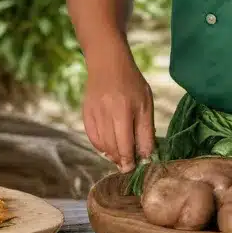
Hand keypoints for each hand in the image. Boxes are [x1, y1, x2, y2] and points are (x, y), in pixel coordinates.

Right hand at [82, 49, 154, 172]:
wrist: (107, 63)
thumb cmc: (131, 83)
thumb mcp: (145, 104)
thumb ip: (145, 131)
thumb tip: (145, 156)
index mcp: (123, 111)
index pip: (125, 145)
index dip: (129, 160)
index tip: (133, 168)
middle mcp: (105, 114)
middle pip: (112, 147)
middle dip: (121, 160)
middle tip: (128, 165)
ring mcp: (93, 114)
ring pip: (101, 145)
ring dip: (111, 155)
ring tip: (120, 156)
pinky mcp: (86, 113)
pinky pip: (92, 137)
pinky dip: (100, 146)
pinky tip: (108, 147)